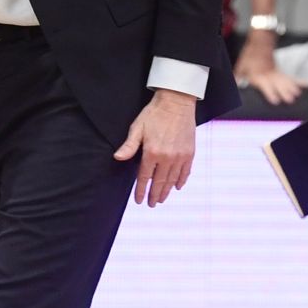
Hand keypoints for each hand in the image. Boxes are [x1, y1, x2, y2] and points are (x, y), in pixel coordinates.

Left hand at [113, 89, 195, 206]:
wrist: (177, 102)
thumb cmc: (154, 114)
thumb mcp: (137, 128)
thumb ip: (129, 146)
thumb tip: (117, 158)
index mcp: (152, 152)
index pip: (144, 177)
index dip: (141, 191)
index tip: (139, 201)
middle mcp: (167, 158)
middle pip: (159, 182)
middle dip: (155, 195)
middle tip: (151, 204)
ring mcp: (180, 156)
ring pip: (172, 179)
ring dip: (166, 191)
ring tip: (162, 199)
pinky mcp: (189, 152)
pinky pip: (185, 172)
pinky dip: (181, 181)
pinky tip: (177, 187)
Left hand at [234, 35, 301, 105]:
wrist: (260, 43)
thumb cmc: (249, 56)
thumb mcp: (241, 66)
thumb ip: (238, 76)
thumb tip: (235, 84)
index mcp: (258, 75)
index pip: (265, 85)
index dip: (270, 93)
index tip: (275, 100)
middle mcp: (268, 75)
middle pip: (278, 84)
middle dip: (284, 92)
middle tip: (291, 99)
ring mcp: (276, 73)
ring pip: (285, 80)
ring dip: (292, 87)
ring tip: (298, 94)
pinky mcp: (280, 72)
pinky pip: (291, 77)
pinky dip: (299, 81)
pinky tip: (307, 84)